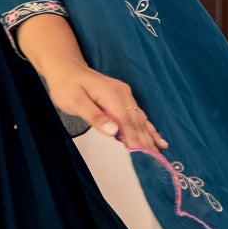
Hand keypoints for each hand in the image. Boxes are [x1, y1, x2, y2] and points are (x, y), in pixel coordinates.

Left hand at [13, 11, 167, 154]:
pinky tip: (156, 137)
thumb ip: (94, 117)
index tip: (142, 154)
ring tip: (160, 152)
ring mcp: (124, 95)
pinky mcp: (123, 98)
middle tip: (156, 159)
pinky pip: (137, 115)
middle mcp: (122, 94)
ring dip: (150, 136)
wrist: (66, 68)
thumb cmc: (67, 85)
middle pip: (137, 122)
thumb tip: (113, 131)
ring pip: (140, 119)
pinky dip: (147, 127)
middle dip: (146, 141)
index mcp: (111, 94)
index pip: (126, 121)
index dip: (134, 139)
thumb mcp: (74, 102)